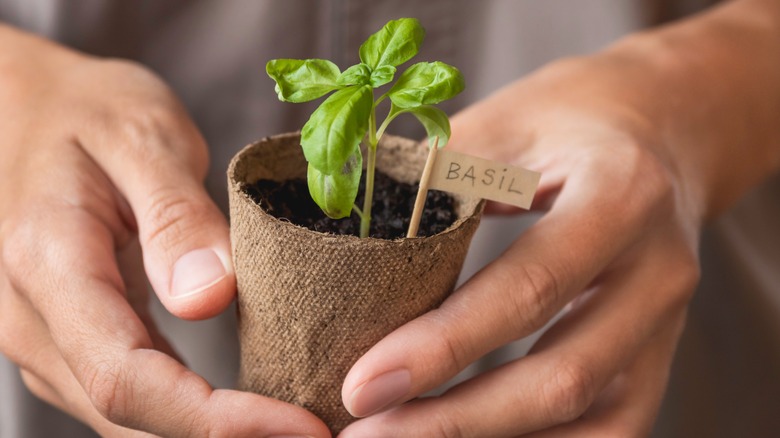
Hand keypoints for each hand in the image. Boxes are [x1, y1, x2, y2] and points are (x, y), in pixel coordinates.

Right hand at [0, 26, 328, 436]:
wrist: (22, 110)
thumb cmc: (85, 111)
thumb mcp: (138, 135)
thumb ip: (173, 216)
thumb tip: (209, 300)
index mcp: (48, 263)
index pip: (129, 378)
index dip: (217, 420)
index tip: (301, 425)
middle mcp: (33, 320)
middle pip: (130, 418)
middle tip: (322, 434)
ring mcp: (46, 338)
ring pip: (129, 420)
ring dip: (213, 435)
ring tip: (296, 425)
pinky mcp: (72, 339)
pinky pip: (130, 397)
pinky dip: (191, 414)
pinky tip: (248, 408)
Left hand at [339, 55, 700, 436]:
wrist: (665, 125)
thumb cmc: (573, 118)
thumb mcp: (506, 121)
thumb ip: (439, 180)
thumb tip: (348, 247)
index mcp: (621, 194)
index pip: (527, 288)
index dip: (440, 347)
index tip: (360, 387)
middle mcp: (659, 269)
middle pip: (562, 378)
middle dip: (454, 422)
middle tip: (365, 436)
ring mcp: (667, 321)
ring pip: (591, 420)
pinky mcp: (659, 352)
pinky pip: (612, 428)